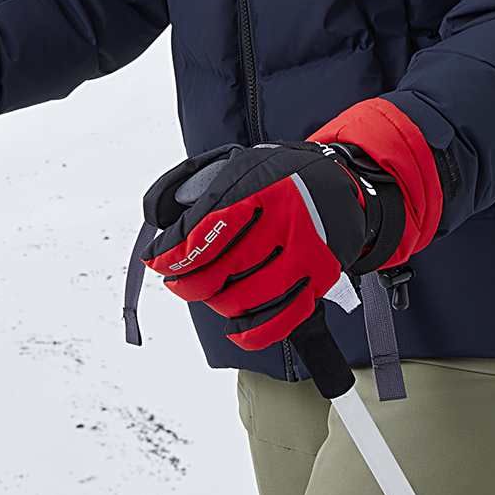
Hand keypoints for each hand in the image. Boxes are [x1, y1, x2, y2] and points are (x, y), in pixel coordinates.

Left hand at [140, 97, 445, 350]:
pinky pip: (280, 319)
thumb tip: (154, 216)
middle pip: (220, 270)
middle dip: (187, 282)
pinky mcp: (320, 278)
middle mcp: (286, 217)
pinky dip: (251, 331)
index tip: (157, 261)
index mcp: (260, 182)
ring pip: (244, 299)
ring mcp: (307, 251)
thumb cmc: (276, 178)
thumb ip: (190, 183)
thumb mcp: (234, 163)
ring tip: (211, 290)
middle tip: (179, 279)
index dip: (174, 252)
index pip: (206, 226)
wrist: (339, 185)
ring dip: (216, 303)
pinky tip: (235, 326)